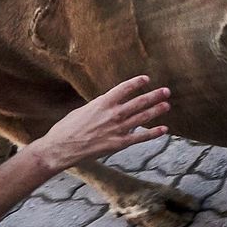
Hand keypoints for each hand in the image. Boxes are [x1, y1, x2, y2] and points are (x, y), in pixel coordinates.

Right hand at [23, 75, 170, 171]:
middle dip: (154, 95)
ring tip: (167, 105)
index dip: (137, 82)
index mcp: (102, 102)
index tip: (146, 79)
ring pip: (143, 117)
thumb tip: (109, 105)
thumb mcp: (83, 110)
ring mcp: (117, 129)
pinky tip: (164, 129)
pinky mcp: (118, 143)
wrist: (60, 148)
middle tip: (166, 91)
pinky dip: (153, 133)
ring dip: (156, 110)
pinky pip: (140, 137)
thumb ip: (99, 107)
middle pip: (139, 102)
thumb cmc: (67, 128)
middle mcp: (112, 114)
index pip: (124, 88)